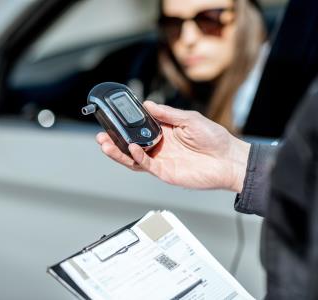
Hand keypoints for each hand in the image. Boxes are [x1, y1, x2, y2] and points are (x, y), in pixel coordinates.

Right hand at [96, 101, 249, 192]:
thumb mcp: (190, 119)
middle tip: (102, 135)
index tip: (113, 118)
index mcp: (164, 132)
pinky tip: (132, 149)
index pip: (139, 129)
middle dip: (114, 141)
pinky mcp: (165, 172)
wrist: (229, 160)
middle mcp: (159, 147)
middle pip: (131, 145)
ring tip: (106, 144)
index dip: (125, 125)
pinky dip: (137, 158)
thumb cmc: (214, 139)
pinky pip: (146, 166)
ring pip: (133, 158)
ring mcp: (161, 160)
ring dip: (118, 152)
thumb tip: (147, 104)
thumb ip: (167, 114)